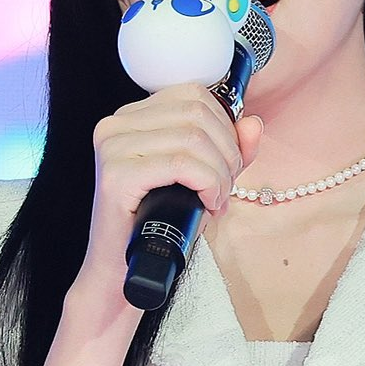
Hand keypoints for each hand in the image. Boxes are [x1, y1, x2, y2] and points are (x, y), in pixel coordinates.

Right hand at [76, 83, 264, 313]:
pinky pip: (180, 164)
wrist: (123, 271)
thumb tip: (252, 124)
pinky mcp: (115, 174)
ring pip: (192, 137)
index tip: (228, 162)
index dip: (224, 126)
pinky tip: (208, 203)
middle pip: (196, 112)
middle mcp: (116, 124)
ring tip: (216, 199)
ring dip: (219, 172)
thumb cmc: (159, 225)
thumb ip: (230, 149)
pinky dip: (206, 182)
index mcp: (132, 117)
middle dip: (226, 152)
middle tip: (225, 188)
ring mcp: (112, 146)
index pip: (193, 94)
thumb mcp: (202, 179)